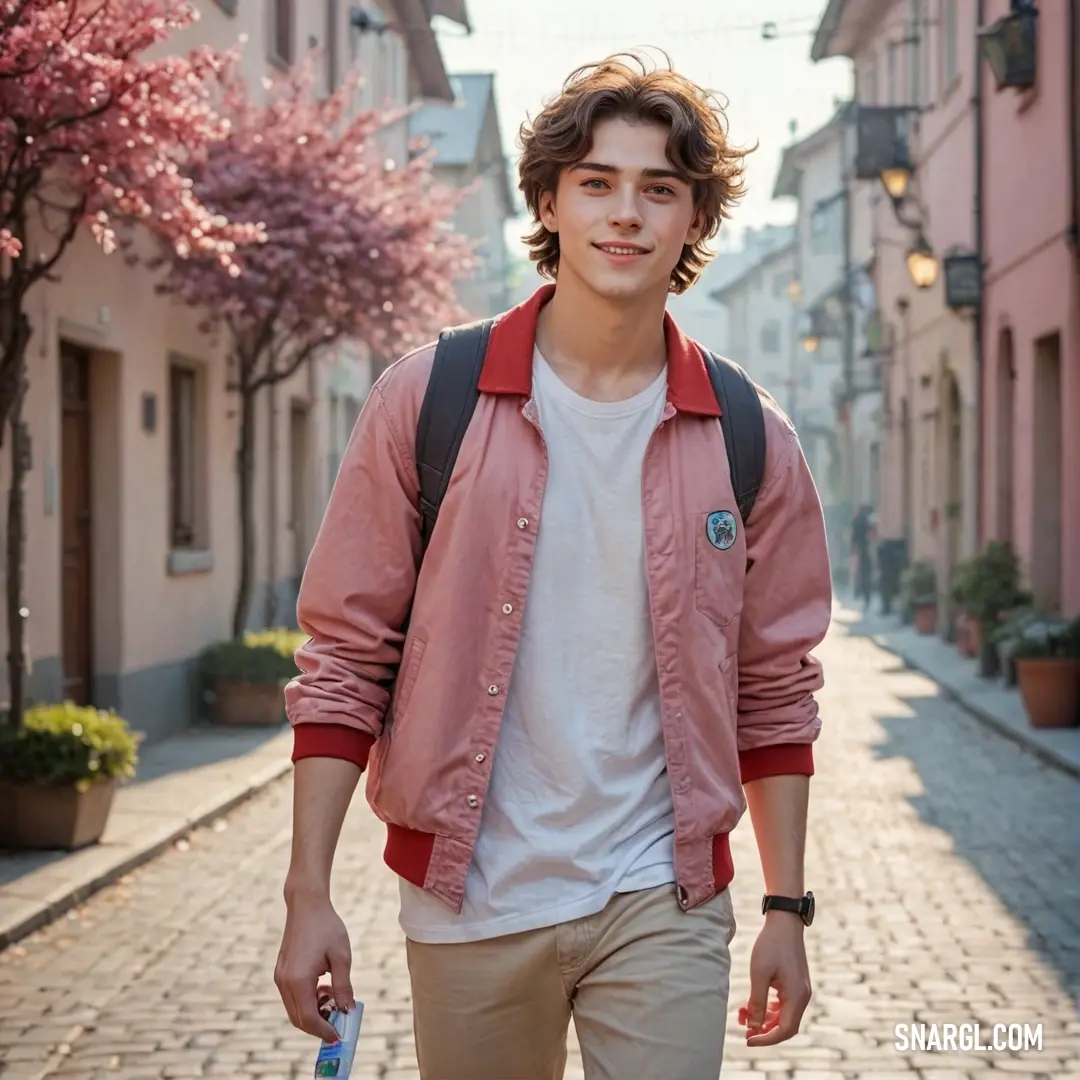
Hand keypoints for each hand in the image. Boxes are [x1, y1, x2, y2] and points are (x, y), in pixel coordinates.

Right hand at [274, 892, 354, 1042]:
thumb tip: (347, 1010)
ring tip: (333, 997)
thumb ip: (343, 986)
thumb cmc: (326, 927)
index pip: (309, 1018)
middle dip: (318, 1025)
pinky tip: (323, 987)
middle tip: (338, 1021)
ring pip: (294, 1009)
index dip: (323, 1030)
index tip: (338, 1035)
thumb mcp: (342, 957)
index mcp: (299, 980)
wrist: (307, 905)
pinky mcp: (281, 972)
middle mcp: (285, 982)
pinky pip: (291, 997)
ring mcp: (280, 977)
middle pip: (299, 1018)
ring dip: (313, 1012)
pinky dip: (307, 1000)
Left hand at [739, 913, 811, 1045]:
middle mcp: (802, 996)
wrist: (784, 922)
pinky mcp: (795, 983)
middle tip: (745, 1031)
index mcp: (797, 996)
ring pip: (784, 1015)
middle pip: (786, 1025)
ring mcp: (800, 990)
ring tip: (743, 1015)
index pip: (785, 1030)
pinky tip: (753, 1004)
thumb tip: (753, 1025)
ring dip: (765, 1018)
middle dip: (765, 1030)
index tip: (748, 1039)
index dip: (766, 1039)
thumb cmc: (771, 945)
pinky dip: (769, 1007)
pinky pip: (783, 1004)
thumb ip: (756, 1001)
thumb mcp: (759, 973)